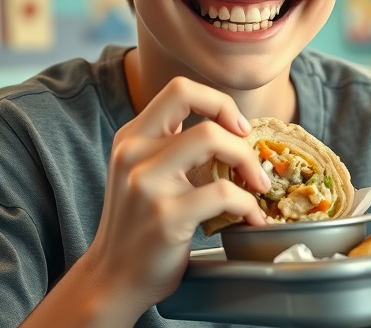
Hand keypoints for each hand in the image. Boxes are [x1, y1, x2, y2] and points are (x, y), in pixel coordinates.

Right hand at [81, 77, 270, 317]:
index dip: (218, 102)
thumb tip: (234, 131)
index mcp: (131, 137)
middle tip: (253, 162)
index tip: (238, 128)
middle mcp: (134, 153)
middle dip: (241, 136)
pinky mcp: (165, 216)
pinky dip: (249, 205)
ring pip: (214, 141)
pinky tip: (252, 218)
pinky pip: (224, 193)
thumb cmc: (138, 226)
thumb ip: (173, 147)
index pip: (180, 89)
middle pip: (202, 113)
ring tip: (258, 188)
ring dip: (248, 164)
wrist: (113, 280)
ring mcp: (147, 184)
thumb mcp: (143, 173)